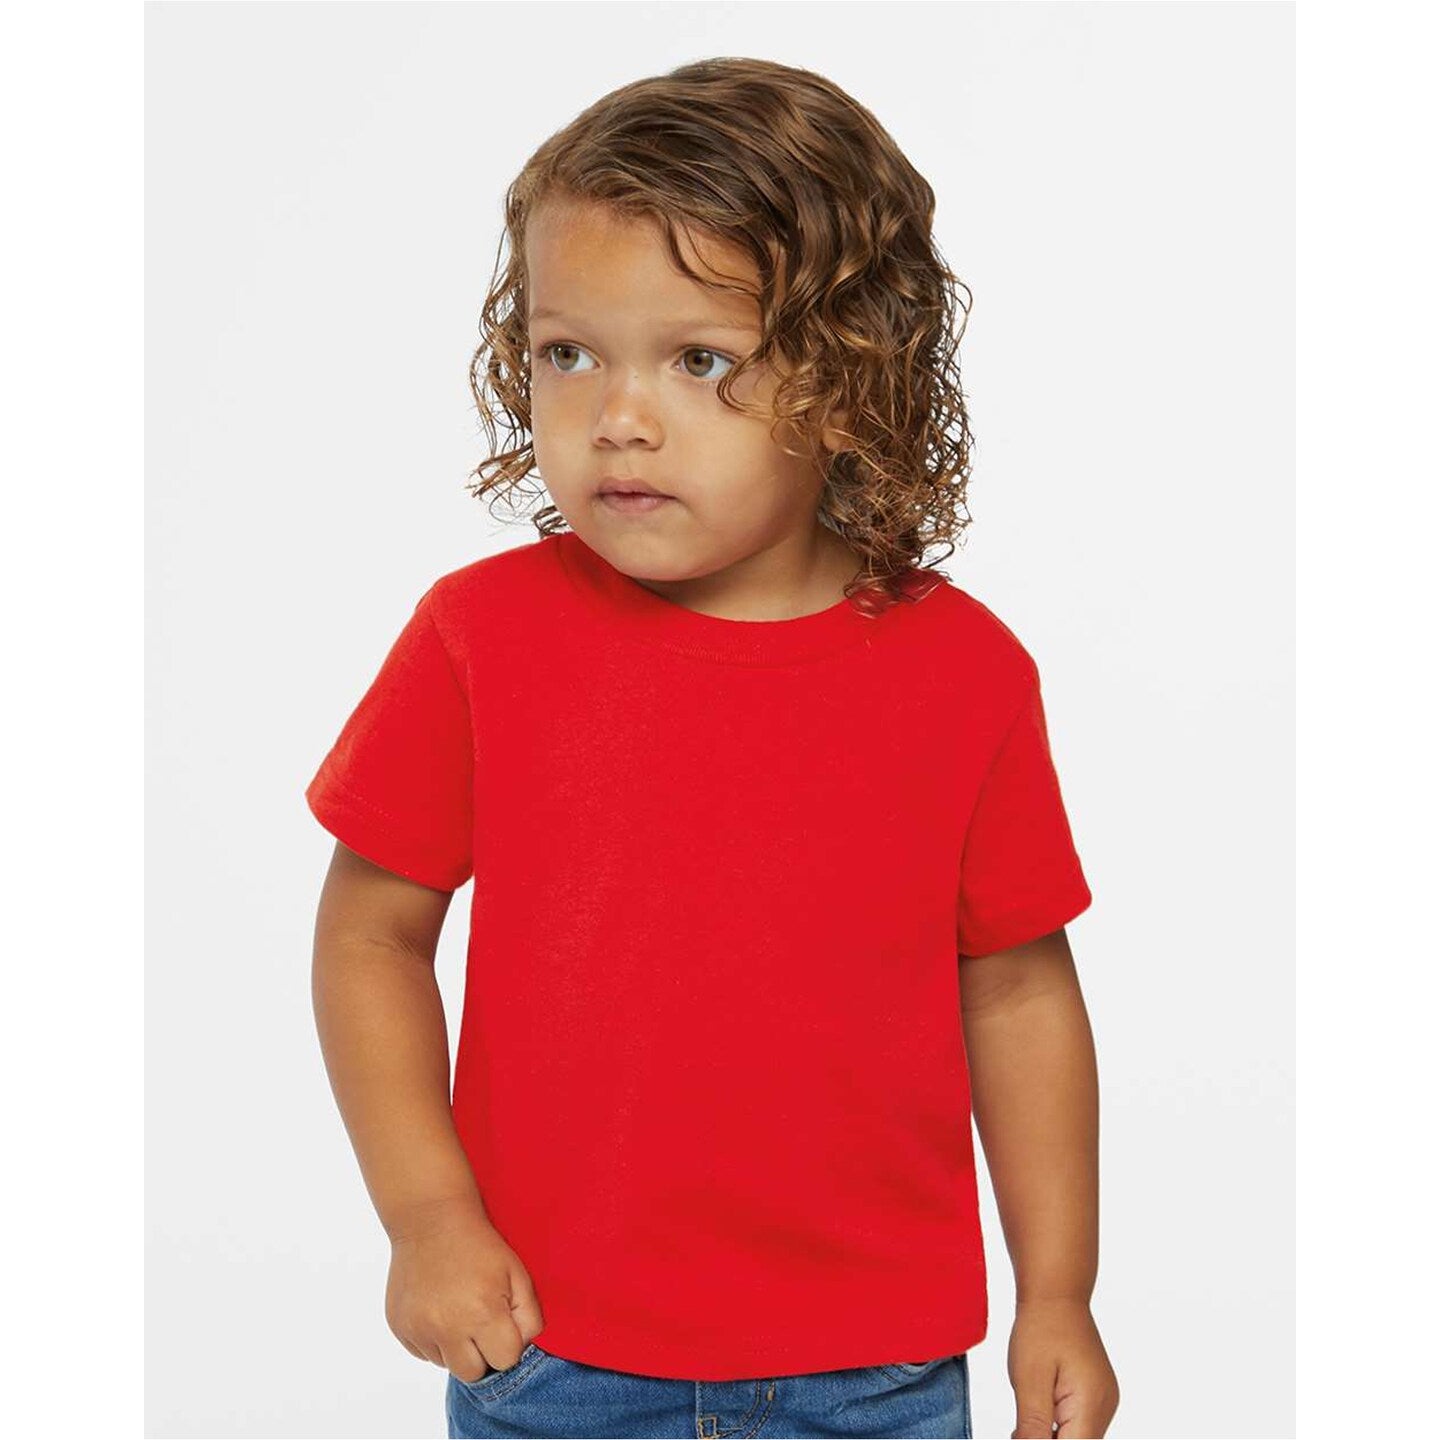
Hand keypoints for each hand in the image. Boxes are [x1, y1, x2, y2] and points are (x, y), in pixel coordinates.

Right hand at [384, 1193, 545, 1383]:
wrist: (430, 1220)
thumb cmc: (479, 1246)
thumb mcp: (517, 1273)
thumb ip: (529, 1317)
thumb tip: (521, 1346)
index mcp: (482, 1313)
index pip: (505, 1360)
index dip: (508, 1343)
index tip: (503, 1322)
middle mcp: (447, 1328)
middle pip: (472, 1372)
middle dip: (482, 1354)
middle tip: (481, 1322)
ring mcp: (419, 1329)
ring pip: (446, 1363)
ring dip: (456, 1346)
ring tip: (458, 1308)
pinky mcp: (400, 1327)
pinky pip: (423, 1352)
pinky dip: (433, 1338)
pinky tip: (438, 1307)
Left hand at [1007, 1297, 1119, 1437]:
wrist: (1056, 1293)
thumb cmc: (1041, 1327)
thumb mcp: (1029, 1380)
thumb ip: (1033, 1426)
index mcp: (1091, 1404)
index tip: (1023, 1433)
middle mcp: (1105, 1407)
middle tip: (1020, 1426)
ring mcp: (1103, 1401)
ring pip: (1078, 1437)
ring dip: (1052, 1434)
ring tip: (1029, 1412)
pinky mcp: (1096, 1395)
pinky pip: (1078, 1423)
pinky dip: (1057, 1424)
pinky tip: (1038, 1409)